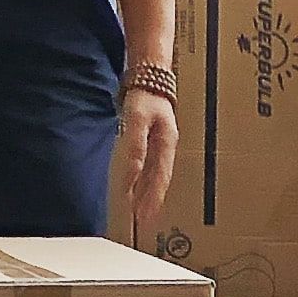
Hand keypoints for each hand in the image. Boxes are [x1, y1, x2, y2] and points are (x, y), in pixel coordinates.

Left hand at [121, 84, 178, 238]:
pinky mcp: (153, 138)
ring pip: (156, 174)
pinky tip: (139, 185)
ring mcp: (161, 143)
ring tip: (142, 211)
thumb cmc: (144, 95)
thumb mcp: (138, 120)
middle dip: (151, 202)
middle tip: (144, 222)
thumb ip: (135, 147)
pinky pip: (151, 165)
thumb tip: (131, 174)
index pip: (159, 178)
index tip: (144, 218)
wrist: (150, 74)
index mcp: (166, 144)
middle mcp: (166, 146)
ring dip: (148, 193)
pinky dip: (145, 179)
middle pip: (159, 180)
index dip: (152, 199)